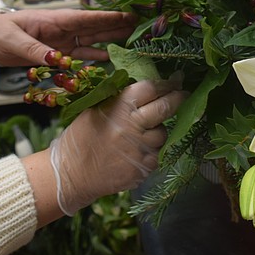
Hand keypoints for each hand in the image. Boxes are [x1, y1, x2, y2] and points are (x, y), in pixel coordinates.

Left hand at [0, 8, 136, 65]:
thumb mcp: (12, 41)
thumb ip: (35, 50)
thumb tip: (57, 60)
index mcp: (57, 20)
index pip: (89, 19)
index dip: (111, 18)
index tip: (132, 16)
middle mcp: (64, 29)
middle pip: (98, 27)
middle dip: (121, 26)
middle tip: (145, 26)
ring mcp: (63, 41)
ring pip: (94, 40)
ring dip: (113, 40)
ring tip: (136, 40)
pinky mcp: (58, 53)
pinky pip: (81, 55)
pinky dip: (96, 56)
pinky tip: (111, 58)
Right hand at [48, 78, 185, 214]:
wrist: (70, 174)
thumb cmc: (82, 138)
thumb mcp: (96, 109)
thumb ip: (121, 98)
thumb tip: (149, 87)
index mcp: (118, 107)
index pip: (150, 89)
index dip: (165, 84)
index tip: (175, 81)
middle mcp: (132, 126)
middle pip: (165, 107)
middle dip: (178, 98)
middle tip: (183, 94)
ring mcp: (140, 149)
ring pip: (163, 133)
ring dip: (158, 130)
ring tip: (141, 134)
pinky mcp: (144, 167)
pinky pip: (158, 153)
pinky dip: (152, 150)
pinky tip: (137, 151)